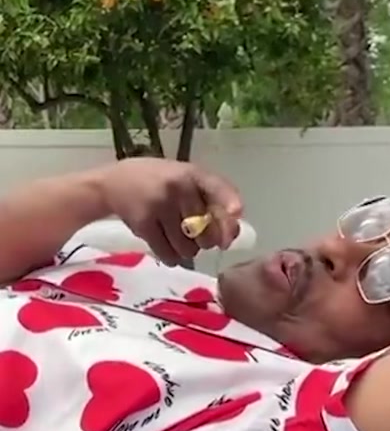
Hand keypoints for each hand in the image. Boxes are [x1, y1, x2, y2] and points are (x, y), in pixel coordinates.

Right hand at [100, 158, 242, 264]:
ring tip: (176, 237)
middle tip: (194, 235)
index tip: (236, 213)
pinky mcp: (144, 224)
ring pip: (188, 248)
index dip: (229, 201)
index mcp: (192, 173)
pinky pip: (168, 254)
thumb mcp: (184, 180)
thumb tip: (230, 236)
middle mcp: (178, 187)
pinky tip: (166, 246)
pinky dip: (171, 257)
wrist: (112, 183)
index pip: (216, 187)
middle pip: (206, 232)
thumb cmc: (158, 183)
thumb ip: (210, 201)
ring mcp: (160, 205)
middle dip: (204, 242)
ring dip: (186, 251)